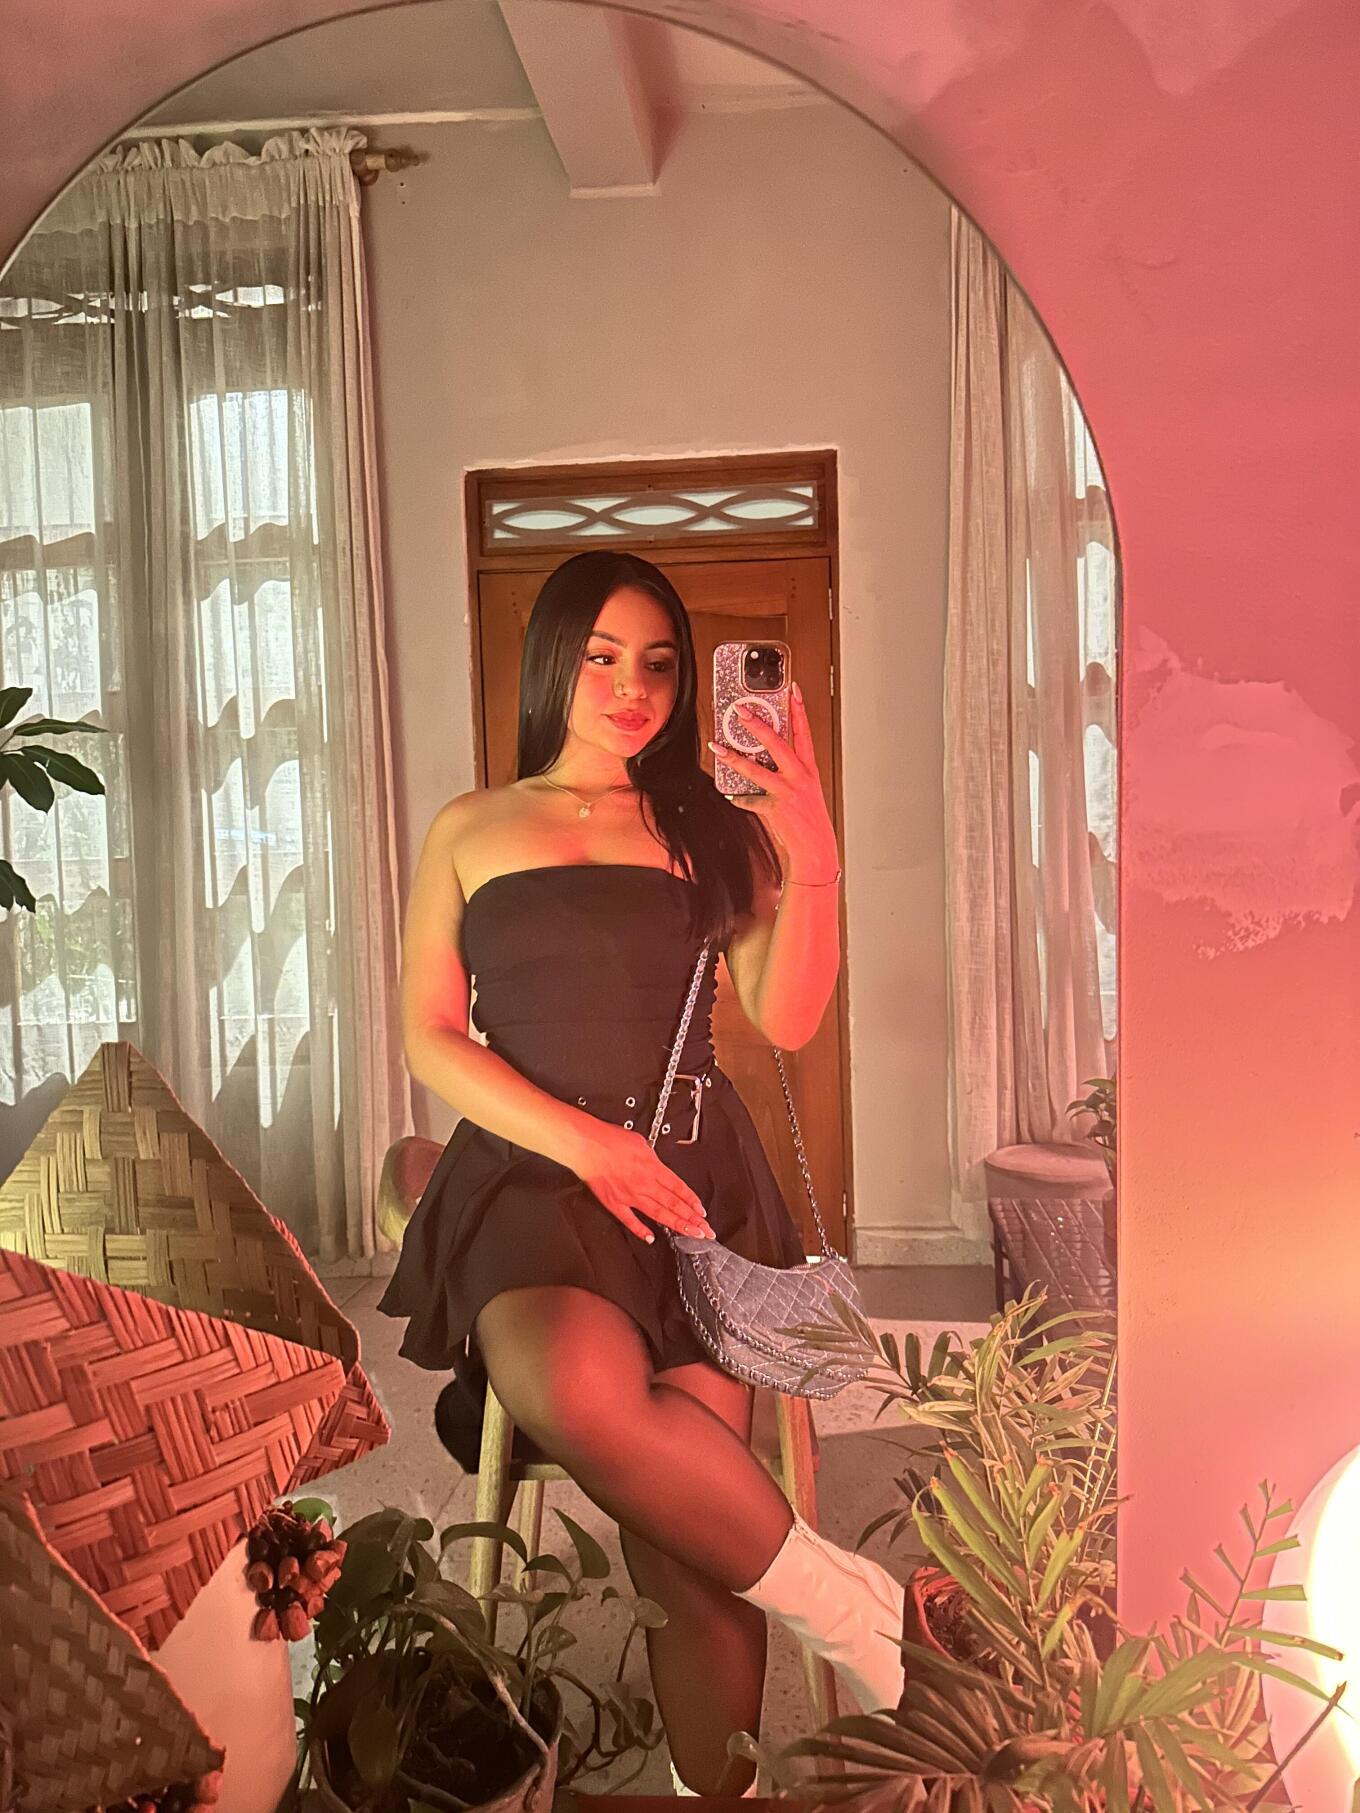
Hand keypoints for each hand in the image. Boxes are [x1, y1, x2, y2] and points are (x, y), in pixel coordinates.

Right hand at [565, 1119, 715, 1244]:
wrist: (588, 1145)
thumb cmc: (610, 1140)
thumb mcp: (641, 1142)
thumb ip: (652, 1158)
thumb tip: (657, 1165)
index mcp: (653, 1168)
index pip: (679, 1189)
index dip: (692, 1202)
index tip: (702, 1213)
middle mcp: (645, 1184)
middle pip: (673, 1204)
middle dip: (692, 1219)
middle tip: (705, 1231)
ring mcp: (630, 1196)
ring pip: (658, 1214)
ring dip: (676, 1225)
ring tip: (690, 1235)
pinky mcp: (614, 1202)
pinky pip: (629, 1220)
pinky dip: (640, 1230)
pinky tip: (650, 1238)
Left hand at [709, 682, 839, 879]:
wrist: (816, 848)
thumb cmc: (810, 818)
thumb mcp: (805, 789)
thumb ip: (788, 772)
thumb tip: (762, 758)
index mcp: (809, 769)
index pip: (804, 732)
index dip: (799, 709)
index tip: (792, 690)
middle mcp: (800, 777)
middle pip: (777, 743)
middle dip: (757, 725)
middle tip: (740, 710)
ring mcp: (787, 792)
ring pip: (755, 769)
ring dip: (733, 758)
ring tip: (717, 747)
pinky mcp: (775, 809)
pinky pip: (749, 800)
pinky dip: (738, 797)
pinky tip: (729, 793)